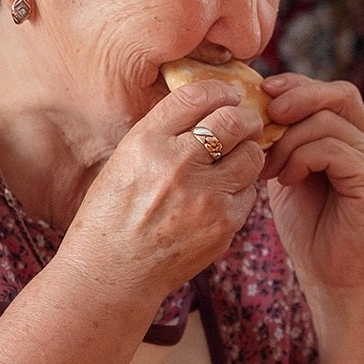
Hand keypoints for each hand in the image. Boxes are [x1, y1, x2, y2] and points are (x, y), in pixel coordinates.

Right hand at [62, 80, 266, 298]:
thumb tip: (210, 106)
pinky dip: (240, 189)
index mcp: (147, 142)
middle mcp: (178, 164)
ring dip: (248, 152)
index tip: (227, 95)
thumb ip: (164, 133)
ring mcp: (205, 197)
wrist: (112, 272)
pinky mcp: (224, 224)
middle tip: (245, 122)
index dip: (219, 90)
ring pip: (252, 155)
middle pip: (234, 121)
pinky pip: (249, 193)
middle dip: (244, 117)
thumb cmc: (114, 214)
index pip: (197, 97)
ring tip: (236, 157)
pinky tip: (221, 195)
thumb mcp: (125, 160)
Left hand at [259, 73, 363, 295]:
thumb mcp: (287, 174)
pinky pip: (333, 149)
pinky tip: (287, 180)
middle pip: (338, 94)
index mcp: (350, 137)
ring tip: (268, 166)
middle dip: (297, 97)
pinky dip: (302, 158)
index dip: (296, 84)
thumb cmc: (309, 229)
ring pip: (328, 121)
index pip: (329, 91)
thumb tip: (249, 109)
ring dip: (288, 139)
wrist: (334, 278)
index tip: (261, 91)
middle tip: (266, 114)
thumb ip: (282, 143)